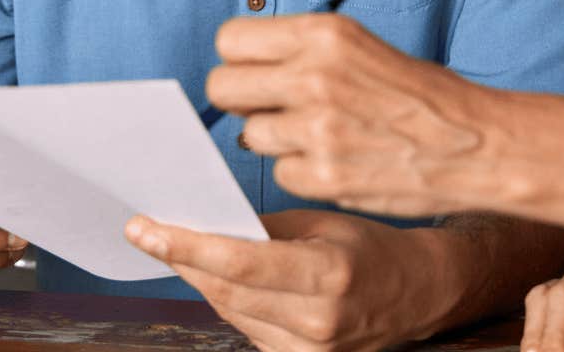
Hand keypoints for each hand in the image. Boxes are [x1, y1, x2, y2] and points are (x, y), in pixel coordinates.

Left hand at [124, 208, 442, 351]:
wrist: (418, 292)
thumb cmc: (372, 248)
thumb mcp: (323, 223)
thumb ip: (266, 229)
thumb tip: (206, 224)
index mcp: (329, 275)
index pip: (240, 264)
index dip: (187, 246)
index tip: (145, 229)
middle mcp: (319, 320)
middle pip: (227, 291)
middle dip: (183, 260)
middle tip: (148, 233)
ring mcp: (311, 351)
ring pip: (232, 313)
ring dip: (202, 281)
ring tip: (180, 250)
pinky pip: (249, 330)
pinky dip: (230, 302)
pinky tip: (220, 279)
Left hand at [206, 14, 563, 238]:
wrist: (476, 142)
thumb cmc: (419, 94)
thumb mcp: (359, 46)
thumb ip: (301, 51)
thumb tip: (243, 68)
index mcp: (324, 33)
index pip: (229, 39)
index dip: (241, 60)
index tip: (258, 72)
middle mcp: (314, 76)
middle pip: (222, 87)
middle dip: (243, 101)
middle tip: (275, 109)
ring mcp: (317, 128)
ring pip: (248, 135)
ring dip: (275, 140)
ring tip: (319, 137)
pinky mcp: (323, 175)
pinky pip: (279, 173)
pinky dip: (301, 172)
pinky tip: (335, 162)